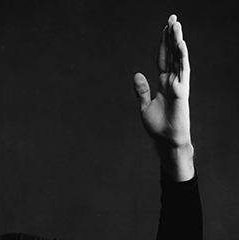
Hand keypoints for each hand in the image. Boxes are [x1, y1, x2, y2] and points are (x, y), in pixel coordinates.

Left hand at [134, 14, 193, 179]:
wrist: (165, 140)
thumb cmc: (157, 126)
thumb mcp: (145, 106)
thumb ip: (142, 90)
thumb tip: (137, 74)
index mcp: (163, 83)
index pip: (163, 58)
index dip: (164, 43)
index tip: (165, 28)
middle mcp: (172, 81)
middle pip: (172, 54)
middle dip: (171, 36)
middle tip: (172, 18)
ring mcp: (178, 84)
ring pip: (178, 58)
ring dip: (177, 41)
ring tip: (176, 25)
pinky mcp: (181, 91)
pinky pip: (182, 71)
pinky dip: (182, 57)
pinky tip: (180, 44)